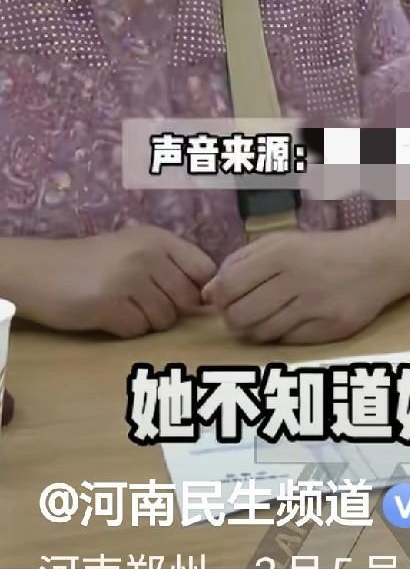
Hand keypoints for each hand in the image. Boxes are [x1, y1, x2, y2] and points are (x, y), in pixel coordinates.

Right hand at [38, 224, 216, 336]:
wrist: (42, 271)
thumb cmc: (94, 261)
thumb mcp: (136, 248)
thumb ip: (171, 264)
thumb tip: (208, 297)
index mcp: (158, 238)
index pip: (204, 269)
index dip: (198, 288)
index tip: (179, 294)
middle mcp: (147, 255)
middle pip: (187, 299)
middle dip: (170, 308)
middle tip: (141, 300)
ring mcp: (129, 280)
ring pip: (164, 319)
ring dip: (147, 320)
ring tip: (123, 305)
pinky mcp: (109, 306)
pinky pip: (138, 331)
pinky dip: (126, 329)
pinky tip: (109, 315)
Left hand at [202, 228, 393, 343]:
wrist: (377, 261)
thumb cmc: (321, 252)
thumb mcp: (281, 242)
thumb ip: (241, 261)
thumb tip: (208, 293)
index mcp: (281, 253)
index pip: (227, 287)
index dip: (218, 298)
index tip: (225, 299)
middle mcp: (297, 279)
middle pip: (239, 315)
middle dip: (234, 318)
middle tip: (243, 312)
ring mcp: (316, 305)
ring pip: (262, 333)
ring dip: (256, 329)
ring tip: (267, 316)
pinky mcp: (332, 328)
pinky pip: (288, 342)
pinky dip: (283, 336)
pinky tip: (292, 321)